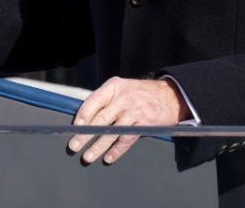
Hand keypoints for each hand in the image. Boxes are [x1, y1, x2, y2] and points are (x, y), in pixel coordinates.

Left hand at [67, 77, 190, 164]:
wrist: (170, 95)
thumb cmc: (140, 94)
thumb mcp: (122, 88)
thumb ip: (105, 100)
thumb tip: (83, 120)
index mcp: (114, 86)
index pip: (93, 101)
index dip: (82, 116)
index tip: (74, 129)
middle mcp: (123, 97)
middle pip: (100, 119)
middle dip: (85, 135)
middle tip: (74, 146)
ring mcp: (134, 110)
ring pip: (112, 132)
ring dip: (98, 146)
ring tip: (88, 157)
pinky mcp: (144, 123)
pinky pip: (127, 139)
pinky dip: (117, 150)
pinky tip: (108, 158)